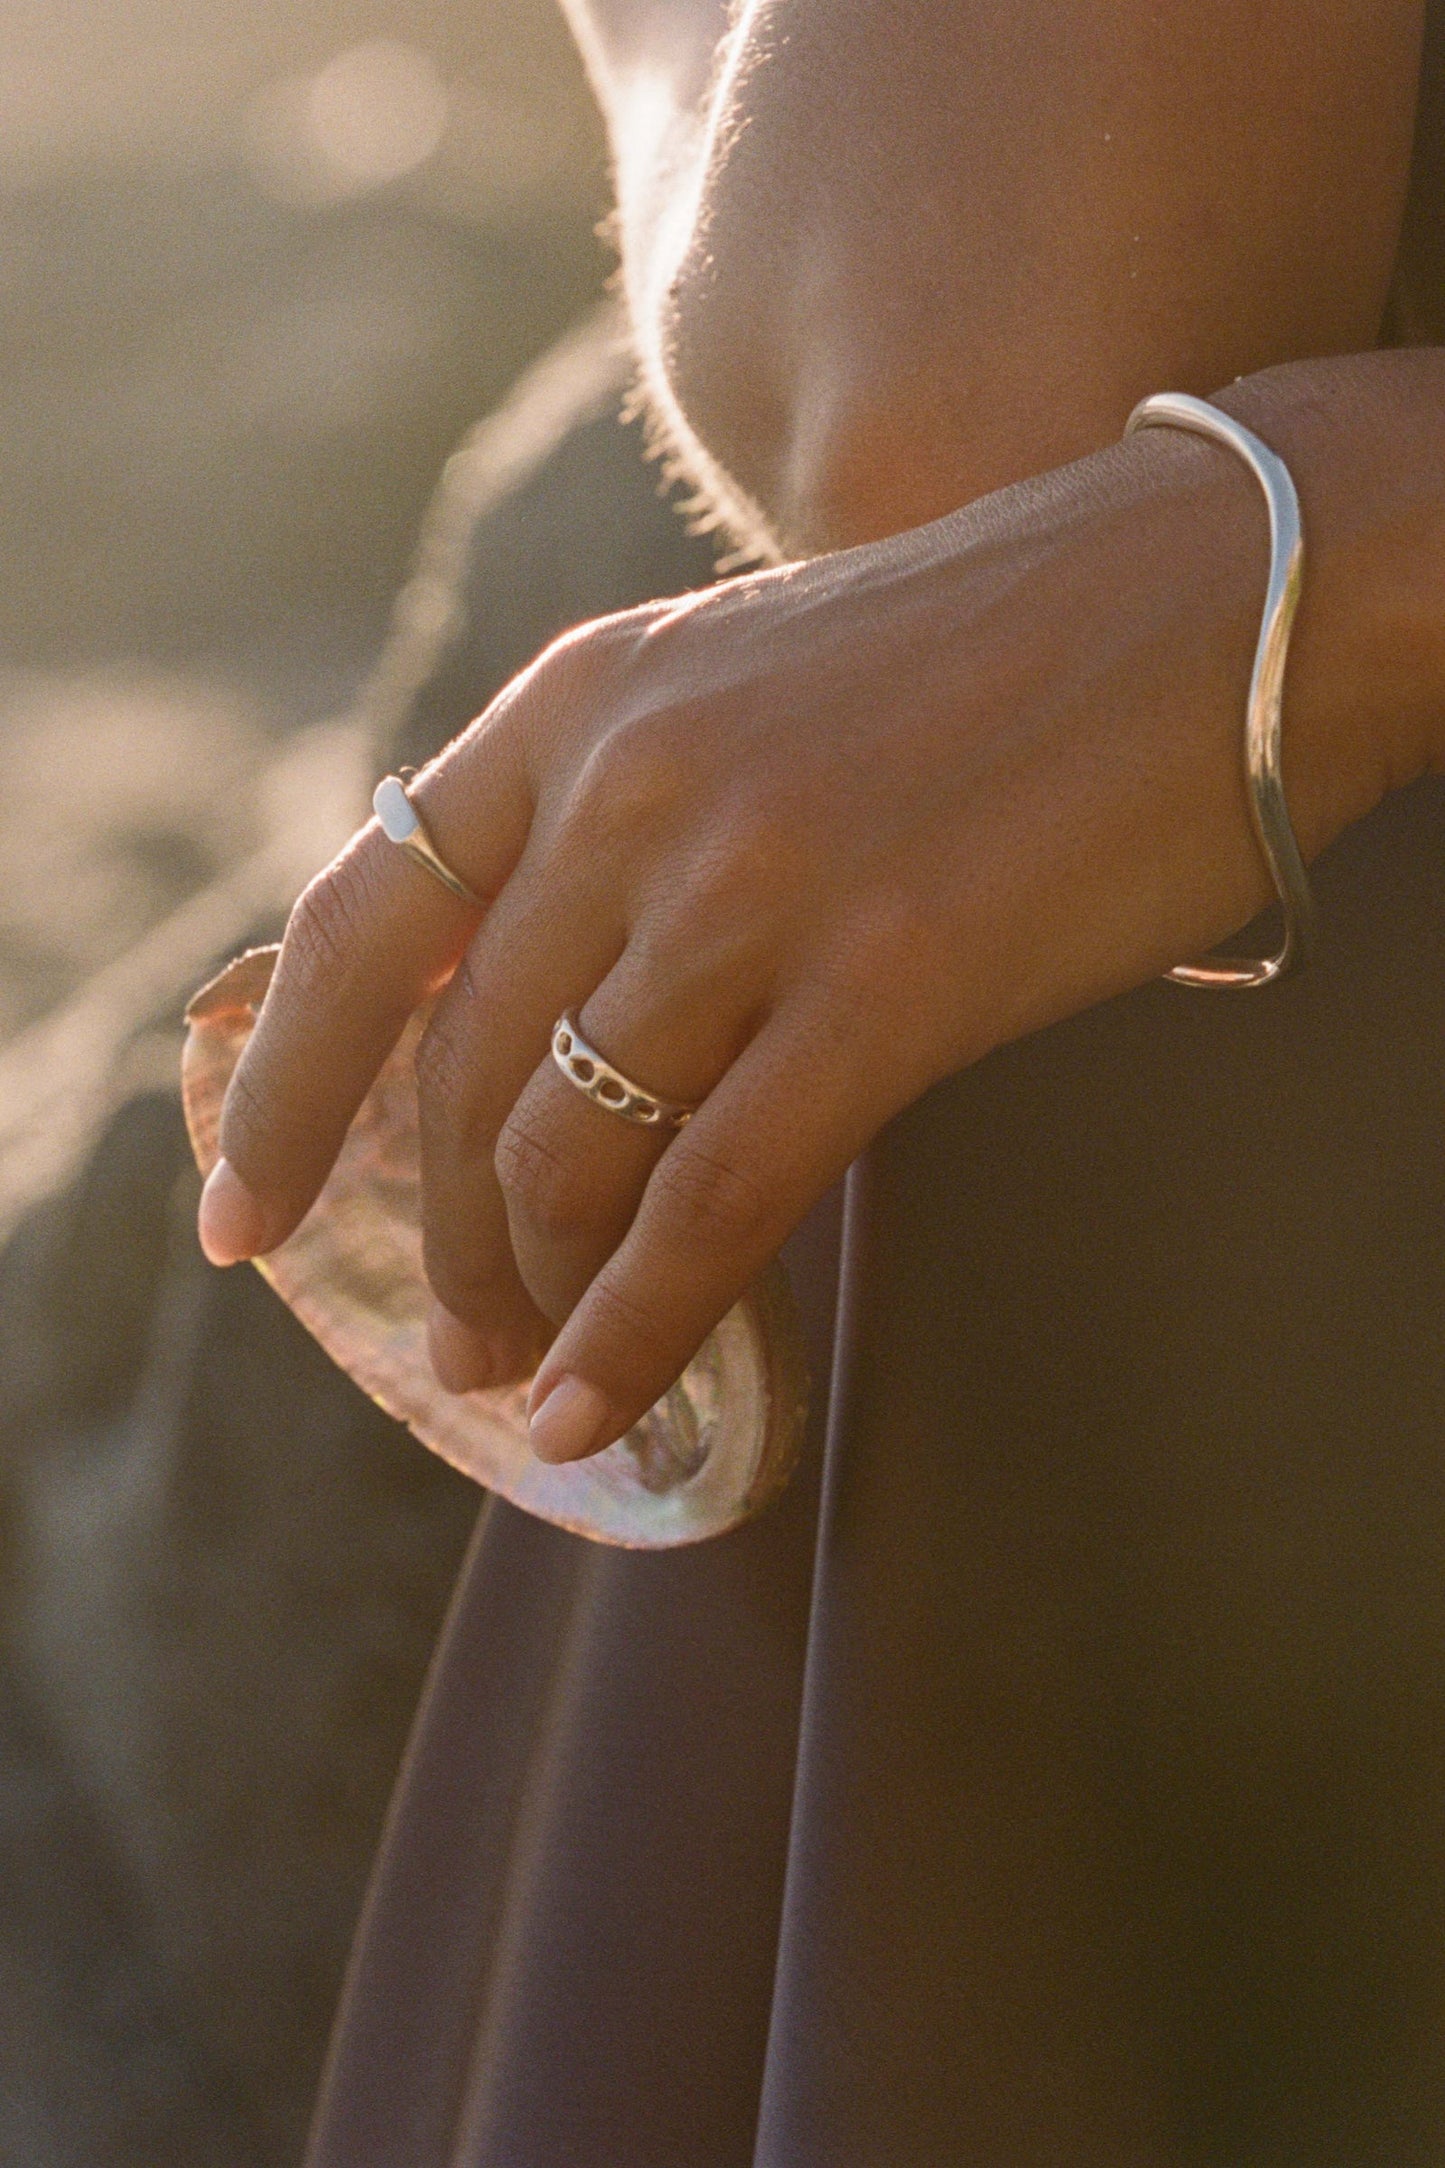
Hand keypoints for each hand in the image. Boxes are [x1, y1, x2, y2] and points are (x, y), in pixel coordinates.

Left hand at [196, 419, 1384, 1462]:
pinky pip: (709, 1204)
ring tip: (529, 1376)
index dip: (279, 1092)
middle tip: (453, 1336)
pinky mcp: (887, 984)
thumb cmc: (999, 652)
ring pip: (567, 1151)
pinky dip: (635, 1331)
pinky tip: (600, 1409)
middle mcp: (634, 782)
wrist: (1226, 594)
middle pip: (461, 1070)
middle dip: (440, 1236)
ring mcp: (755, 883)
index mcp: (583, 699)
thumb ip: (621, 814)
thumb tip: (538, 1012)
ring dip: (531, 1293)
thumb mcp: (747, 682)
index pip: (355, 920)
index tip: (245, 1215)